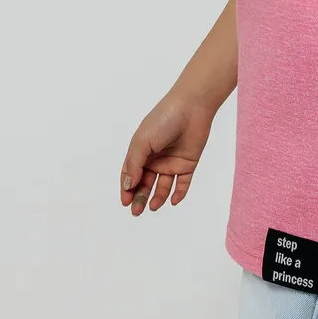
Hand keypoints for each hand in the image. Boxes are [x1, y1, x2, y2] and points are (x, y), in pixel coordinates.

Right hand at [120, 86, 216, 215]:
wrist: (192, 107)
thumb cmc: (163, 120)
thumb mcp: (142, 141)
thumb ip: (134, 164)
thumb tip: (128, 185)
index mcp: (141, 151)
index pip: (130, 175)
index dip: (126, 189)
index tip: (125, 202)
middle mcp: (155, 159)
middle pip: (145, 184)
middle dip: (140, 198)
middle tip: (137, 211)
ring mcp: (171, 162)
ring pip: (163, 187)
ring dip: (158, 198)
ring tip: (153, 206)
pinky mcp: (188, 164)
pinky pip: (183, 183)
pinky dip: (178, 194)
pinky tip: (173, 201)